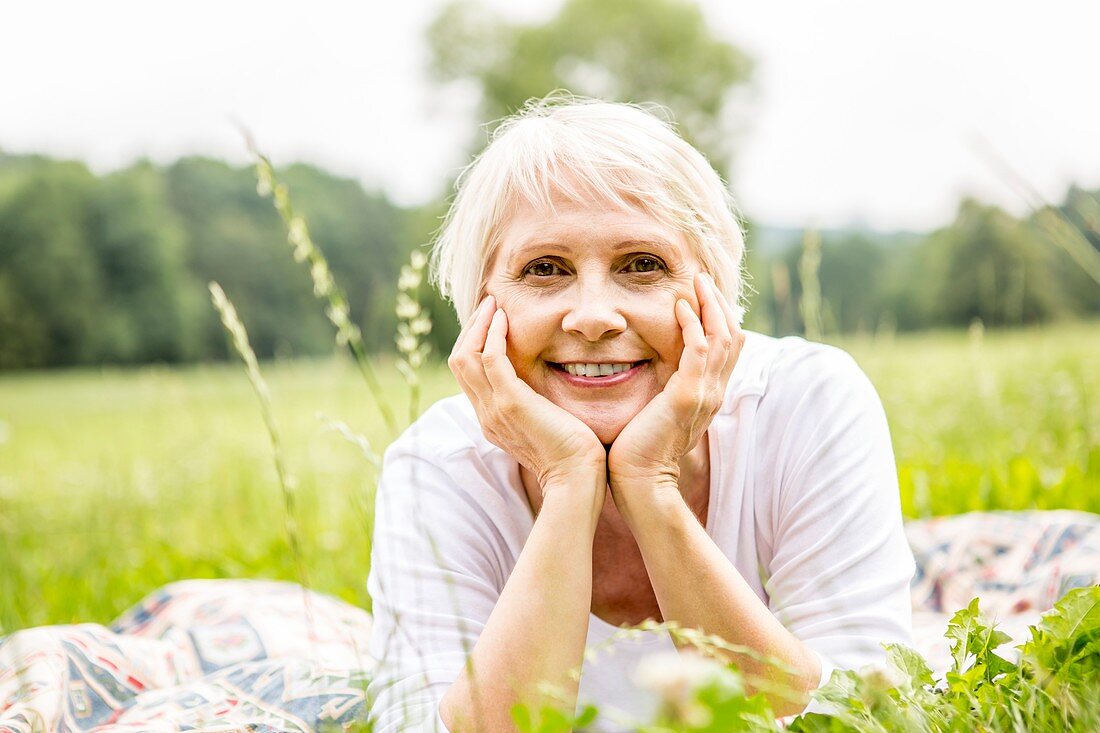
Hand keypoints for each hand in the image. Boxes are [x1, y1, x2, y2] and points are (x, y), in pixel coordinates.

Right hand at [449, 295, 606, 492]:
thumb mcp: (545, 425)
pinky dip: (492, 334)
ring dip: (478, 325)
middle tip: (488, 305)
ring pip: (466, 357)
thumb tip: (544, 390)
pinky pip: (490, 358)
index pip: (468, 375)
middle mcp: (486, 414)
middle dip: (471, 329)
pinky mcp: (510, 402)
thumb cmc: (572, 454)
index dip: (474, 344)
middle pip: (459, 362)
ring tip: (493, 304)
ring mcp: (494, 409)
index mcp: (492, 419)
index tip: (491, 321)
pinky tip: (504, 319)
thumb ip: (535, 407)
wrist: (576, 478)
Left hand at [607, 273, 744, 497]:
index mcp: (708, 396)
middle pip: (731, 337)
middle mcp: (713, 393)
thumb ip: (665, 394)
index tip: (705, 297)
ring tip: (697, 282)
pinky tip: (679, 307)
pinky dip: (692, 325)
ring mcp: (704, 394)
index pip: (727, 349)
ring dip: (709, 305)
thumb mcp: (659, 415)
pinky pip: (697, 350)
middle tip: (704, 280)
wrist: (640, 482)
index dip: (721, 319)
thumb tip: (656, 379)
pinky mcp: (687, 396)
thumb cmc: (639, 452)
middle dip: (719, 305)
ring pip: (720, 338)